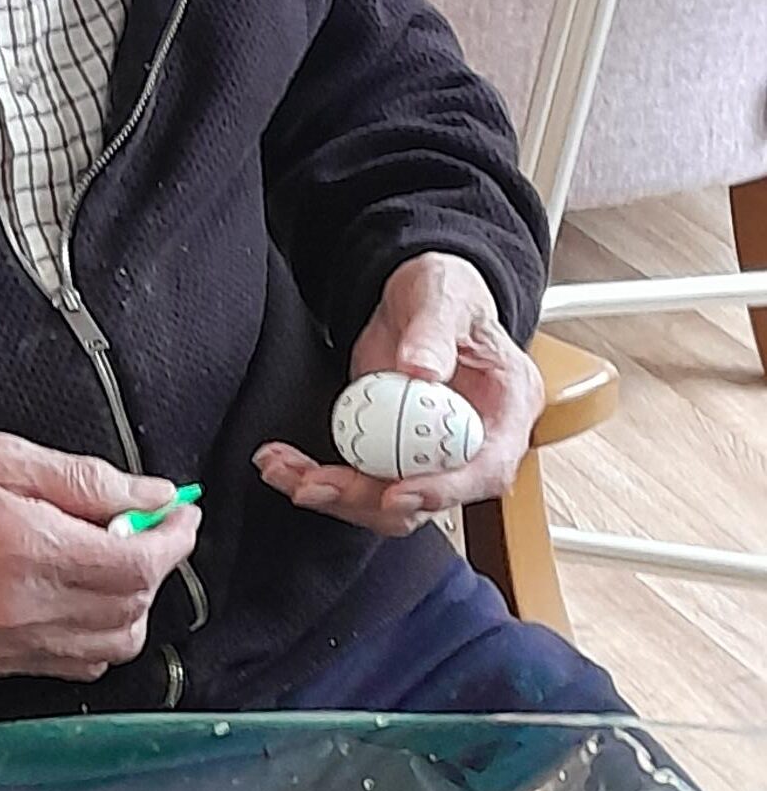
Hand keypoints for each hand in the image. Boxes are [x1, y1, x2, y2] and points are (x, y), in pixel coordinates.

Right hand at [0, 432, 200, 681]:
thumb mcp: (0, 455)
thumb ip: (84, 480)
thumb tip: (150, 494)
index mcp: (28, 549)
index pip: (137, 565)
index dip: (174, 539)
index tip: (181, 515)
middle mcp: (22, 609)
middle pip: (132, 611)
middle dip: (156, 569)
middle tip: (148, 529)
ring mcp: (6, 646)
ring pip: (108, 649)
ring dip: (129, 608)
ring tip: (112, 563)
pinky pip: (69, 668)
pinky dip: (93, 638)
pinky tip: (78, 598)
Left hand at [254, 253, 543, 537]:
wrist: (413, 299)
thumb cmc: (444, 291)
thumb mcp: (443, 296)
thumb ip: (434, 331)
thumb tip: (423, 371)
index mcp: (506, 410)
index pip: (486, 469)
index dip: (443, 490)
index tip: (395, 492)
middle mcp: (472, 444)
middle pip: (427, 497)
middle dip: (366, 499)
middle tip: (313, 484)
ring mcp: (429, 454)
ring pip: (385, 500)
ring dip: (332, 495)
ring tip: (284, 472)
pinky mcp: (391, 454)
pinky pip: (357, 480)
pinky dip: (317, 477)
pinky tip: (283, 465)